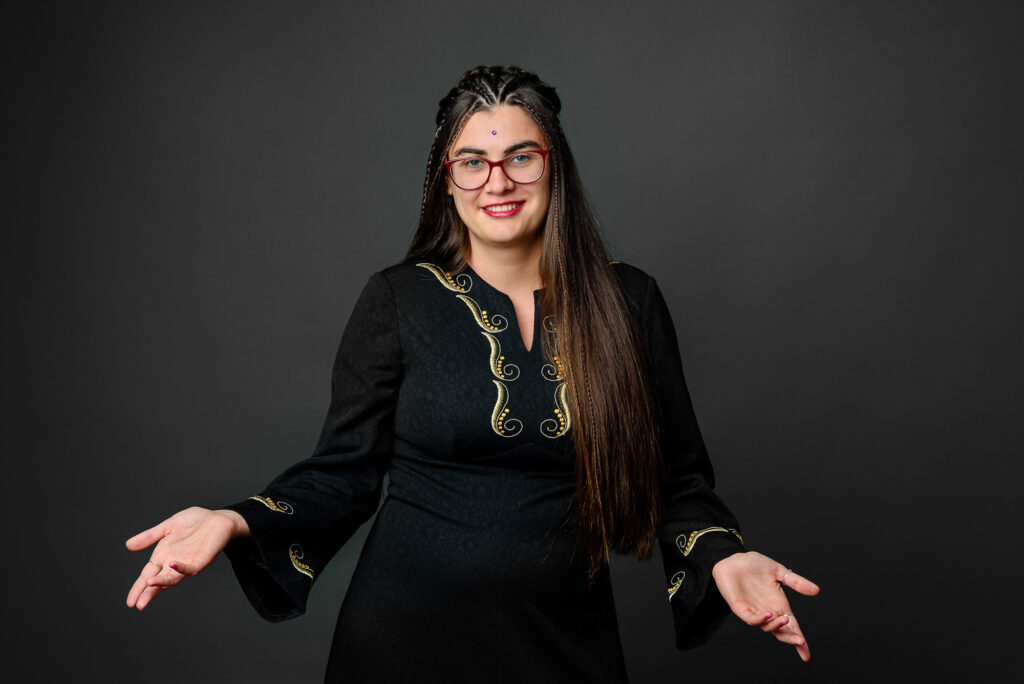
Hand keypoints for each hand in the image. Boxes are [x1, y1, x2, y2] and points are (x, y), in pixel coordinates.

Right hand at [125, 506, 247, 610]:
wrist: (217, 518)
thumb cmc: (195, 522)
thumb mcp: (168, 527)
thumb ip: (150, 536)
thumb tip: (128, 545)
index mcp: (163, 556)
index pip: (147, 575)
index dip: (139, 588)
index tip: (130, 602)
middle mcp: (173, 563)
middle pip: (158, 581)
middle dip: (147, 593)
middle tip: (136, 605)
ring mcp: (187, 563)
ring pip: (173, 578)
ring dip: (162, 582)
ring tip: (149, 585)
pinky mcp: (201, 560)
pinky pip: (191, 568)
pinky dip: (182, 567)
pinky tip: (172, 564)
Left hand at [711, 551, 819, 661]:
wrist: (733, 558)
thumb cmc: (754, 565)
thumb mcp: (779, 572)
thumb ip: (796, 582)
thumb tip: (817, 591)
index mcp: (779, 606)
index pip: (791, 627)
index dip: (799, 640)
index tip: (806, 655)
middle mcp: (768, 611)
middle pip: (781, 632)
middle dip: (790, 639)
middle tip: (800, 642)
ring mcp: (754, 611)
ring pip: (766, 627)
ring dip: (777, 626)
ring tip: (785, 620)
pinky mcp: (740, 607)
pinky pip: (750, 618)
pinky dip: (759, 619)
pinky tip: (767, 615)